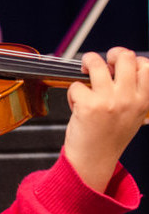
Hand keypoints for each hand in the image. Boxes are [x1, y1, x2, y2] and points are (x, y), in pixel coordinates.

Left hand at [64, 47, 148, 191]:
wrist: (94, 160)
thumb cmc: (109, 137)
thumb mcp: (133, 115)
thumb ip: (133, 93)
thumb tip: (121, 64)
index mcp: (143, 101)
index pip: (146, 66)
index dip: (132, 59)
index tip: (120, 63)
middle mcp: (129, 99)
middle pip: (124, 57)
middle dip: (110, 53)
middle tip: (101, 62)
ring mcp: (109, 100)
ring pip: (96, 63)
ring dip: (87, 62)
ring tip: (84, 70)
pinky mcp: (89, 104)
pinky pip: (76, 84)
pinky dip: (72, 92)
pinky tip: (76, 104)